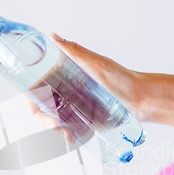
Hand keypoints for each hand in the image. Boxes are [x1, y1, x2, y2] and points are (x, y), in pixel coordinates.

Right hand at [27, 34, 145, 141]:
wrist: (142, 101)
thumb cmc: (123, 79)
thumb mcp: (98, 64)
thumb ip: (75, 51)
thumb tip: (52, 36)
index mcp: (65, 74)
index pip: (38, 85)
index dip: (31, 97)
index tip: (34, 108)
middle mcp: (66, 90)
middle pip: (41, 106)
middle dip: (43, 118)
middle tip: (55, 125)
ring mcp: (73, 107)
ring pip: (52, 119)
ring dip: (54, 129)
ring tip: (66, 133)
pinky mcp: (83, 121)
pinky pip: (67, 129)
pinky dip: (65, 135)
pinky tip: (71, 138)